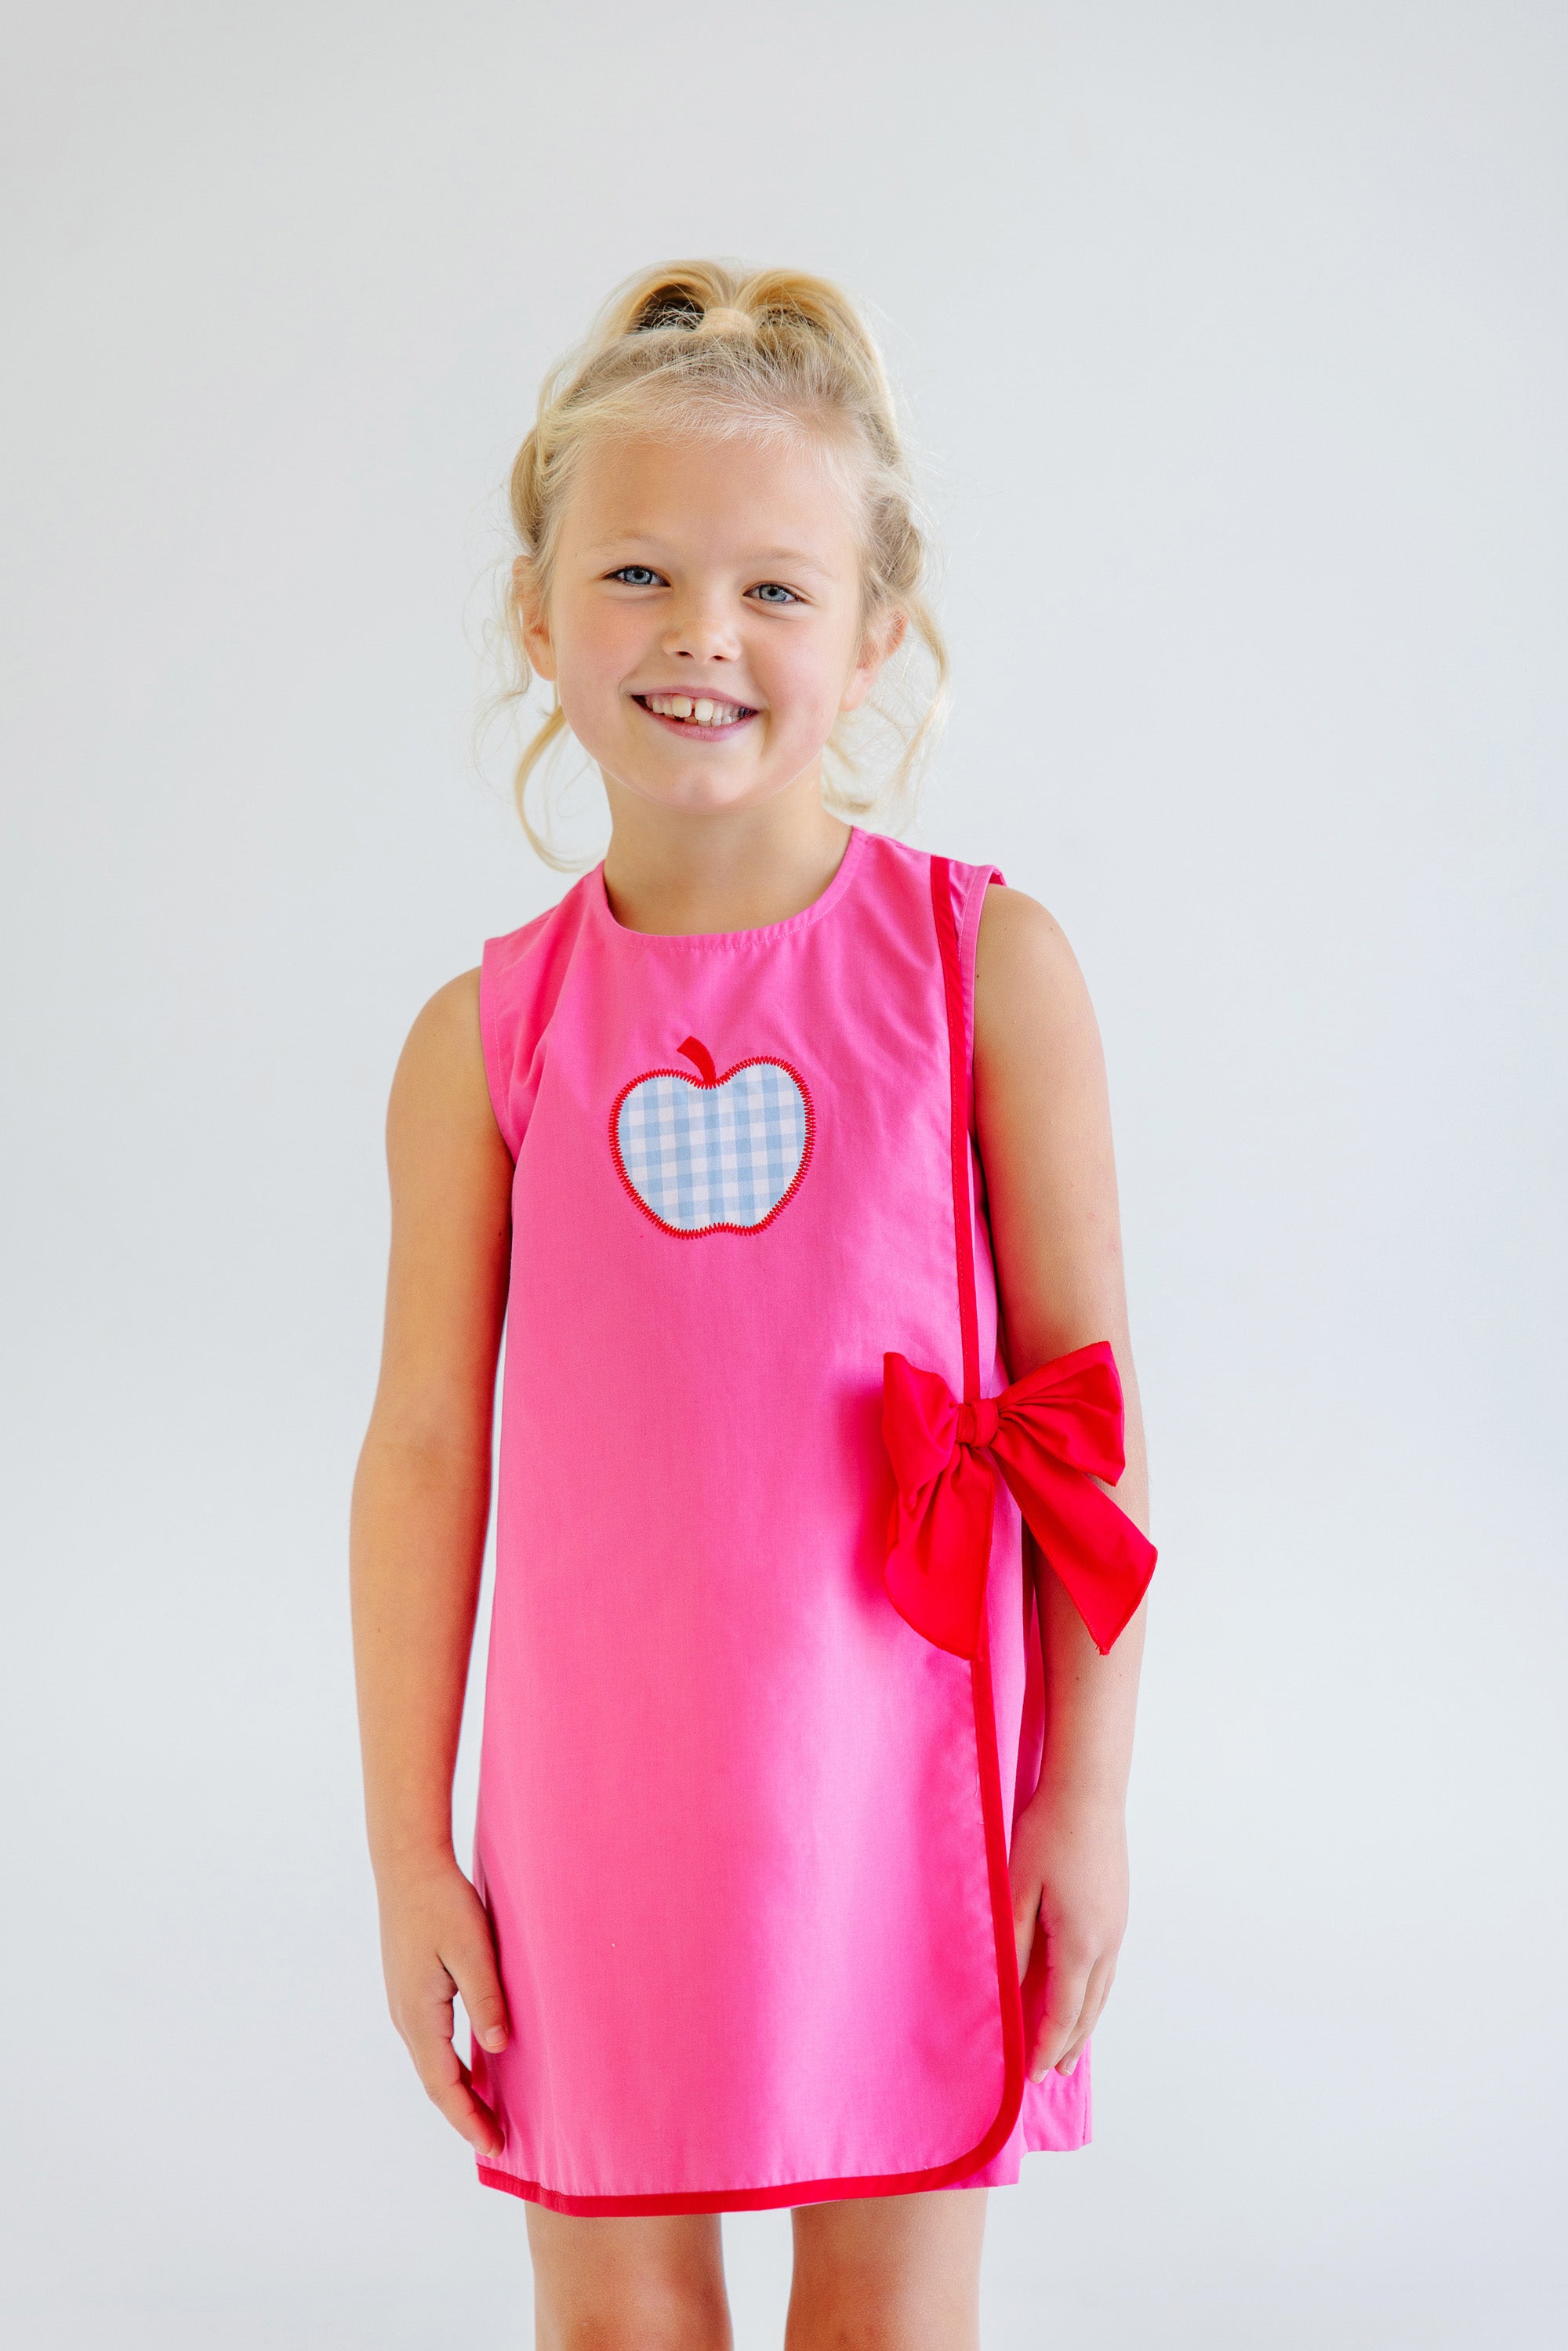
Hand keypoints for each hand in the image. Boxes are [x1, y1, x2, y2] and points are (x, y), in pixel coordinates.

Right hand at [377, 1854, 510, 2155]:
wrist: (407, 1865)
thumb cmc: (442, 1902)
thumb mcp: (472, 1949)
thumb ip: (485, 1999)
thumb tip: (498, 2050)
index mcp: (419, 2015)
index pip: (446, 2084)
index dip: (470, 2118)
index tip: (495, 2146)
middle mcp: (406, 2017)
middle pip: (436, 2082)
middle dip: (465, 2114)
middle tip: (497, 2142)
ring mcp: (404, 2004)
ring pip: (432, 2064)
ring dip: (458, 2092)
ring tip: (488, 2113)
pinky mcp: (410, 1990)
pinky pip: (431, 2043)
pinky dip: (451, 2066)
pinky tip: (473, 2066)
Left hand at [1009, 1786, 1128, 2081]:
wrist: (1088, 1790)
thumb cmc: (1048, 1833)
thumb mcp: (1018, 1890)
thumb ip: (1014, 1946)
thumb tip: (1010, 1992)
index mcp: (1081, 1943)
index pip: (1063, 2013)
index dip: (1044, 2046)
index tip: (1031, 2076)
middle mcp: (1107, 1942)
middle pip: (1089, 2010)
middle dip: (1067, 2044)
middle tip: (1051, 2075)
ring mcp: (1117, 1925)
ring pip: (1102, 1991)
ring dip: (1085, 2023)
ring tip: (1071, 2049)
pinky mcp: (1117, 1909)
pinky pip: (1107, 1968)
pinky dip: (1094, 1994)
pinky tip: (1084, 1993)